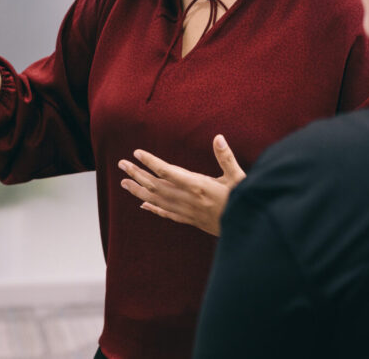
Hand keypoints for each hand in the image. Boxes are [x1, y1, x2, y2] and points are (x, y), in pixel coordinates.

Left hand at [118, 134, 245, 236]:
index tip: (137, 153)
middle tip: (121, 164)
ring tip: (124, 183)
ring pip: (157, 200)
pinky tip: (143, 204)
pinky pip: (166, 213)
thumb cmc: (244, 202)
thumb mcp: (238, 177)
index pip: (168, 172)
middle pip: (156, 186)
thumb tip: (218, 138)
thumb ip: (226, 158)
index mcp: (198, 186)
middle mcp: (188, 199)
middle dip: (137, 174)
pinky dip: (153, 208)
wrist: (247, 231)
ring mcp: (187, 212)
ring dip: (139, 190)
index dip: (151, 162)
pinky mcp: (190, 220)